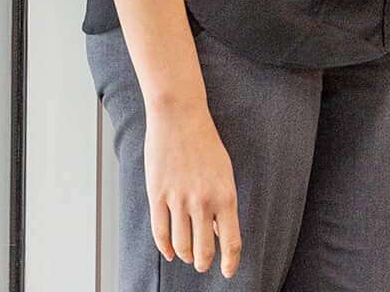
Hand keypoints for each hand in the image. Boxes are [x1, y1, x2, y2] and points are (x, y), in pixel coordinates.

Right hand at [144, 100, 240, 274]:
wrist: (180, 117)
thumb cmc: (205, 142)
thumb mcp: (224, 171)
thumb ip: (222, 202)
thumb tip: (220, 232)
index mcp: (225, 194)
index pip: (231, 239)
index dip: (230, 261)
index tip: (229, 272)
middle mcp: (203, 201)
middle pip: (203, 250)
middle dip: (203, 262)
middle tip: (203, 265)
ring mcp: (178, 200)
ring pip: (181, 245)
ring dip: (185, 255)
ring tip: (188, 257)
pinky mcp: (157, 197)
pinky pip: (161, 233)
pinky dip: (166, 248)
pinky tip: (170, 253)